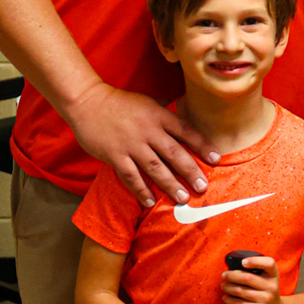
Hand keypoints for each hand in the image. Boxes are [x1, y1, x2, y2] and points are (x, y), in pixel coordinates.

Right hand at [62, 82, 217, 207]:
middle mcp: (147, 130)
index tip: (216, 159)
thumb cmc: (120, 103)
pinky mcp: (114, 156)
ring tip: (183, 198)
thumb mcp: (147, 102)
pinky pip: (130, 176)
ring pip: (154, 168)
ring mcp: (130, 144)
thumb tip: (184, 121)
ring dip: (170, 184)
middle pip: (174, 153)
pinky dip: (140, 190)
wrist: (87, 101)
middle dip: (190, 171)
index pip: (185, 131)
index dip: (202, 145)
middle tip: (203, 187)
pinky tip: (150, 202)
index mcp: (158, 115)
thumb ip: (165, 114)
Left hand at [221, 255, 284, 303]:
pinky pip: (239, 303)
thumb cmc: (266, 293)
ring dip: (228, 287)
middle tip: (224, 275)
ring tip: (224, 286)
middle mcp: (271, 287)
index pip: (269, 263)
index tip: (243, 262)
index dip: (255, 261)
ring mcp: (265, 299)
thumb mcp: (267, 281)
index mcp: (273, 275)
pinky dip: (229, 300)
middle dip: (232, 275)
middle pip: (248, 278)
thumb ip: (256, 273)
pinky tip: (225, 297)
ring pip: (240, 291)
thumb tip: (233, 269)